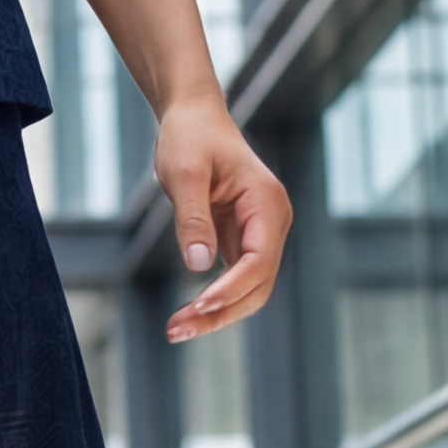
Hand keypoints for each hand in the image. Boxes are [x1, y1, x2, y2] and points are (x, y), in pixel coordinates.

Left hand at [154, 97, 290, 342]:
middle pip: (258, 285)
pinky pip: (234, 280)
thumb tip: (199, 265)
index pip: (259, 260)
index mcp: (268, 203)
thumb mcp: (184, 173)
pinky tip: (187, 316)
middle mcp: (272, 222)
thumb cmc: (189, 137)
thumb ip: (192, 218)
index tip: (198, 304)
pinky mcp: (241, 240)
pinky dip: (213, 301)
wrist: (192, 117)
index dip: (231, 288)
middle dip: (221, 312)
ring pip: (248, 289)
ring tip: (176, 330)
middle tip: (177, 330)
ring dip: (216, 313)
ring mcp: (259, 234)